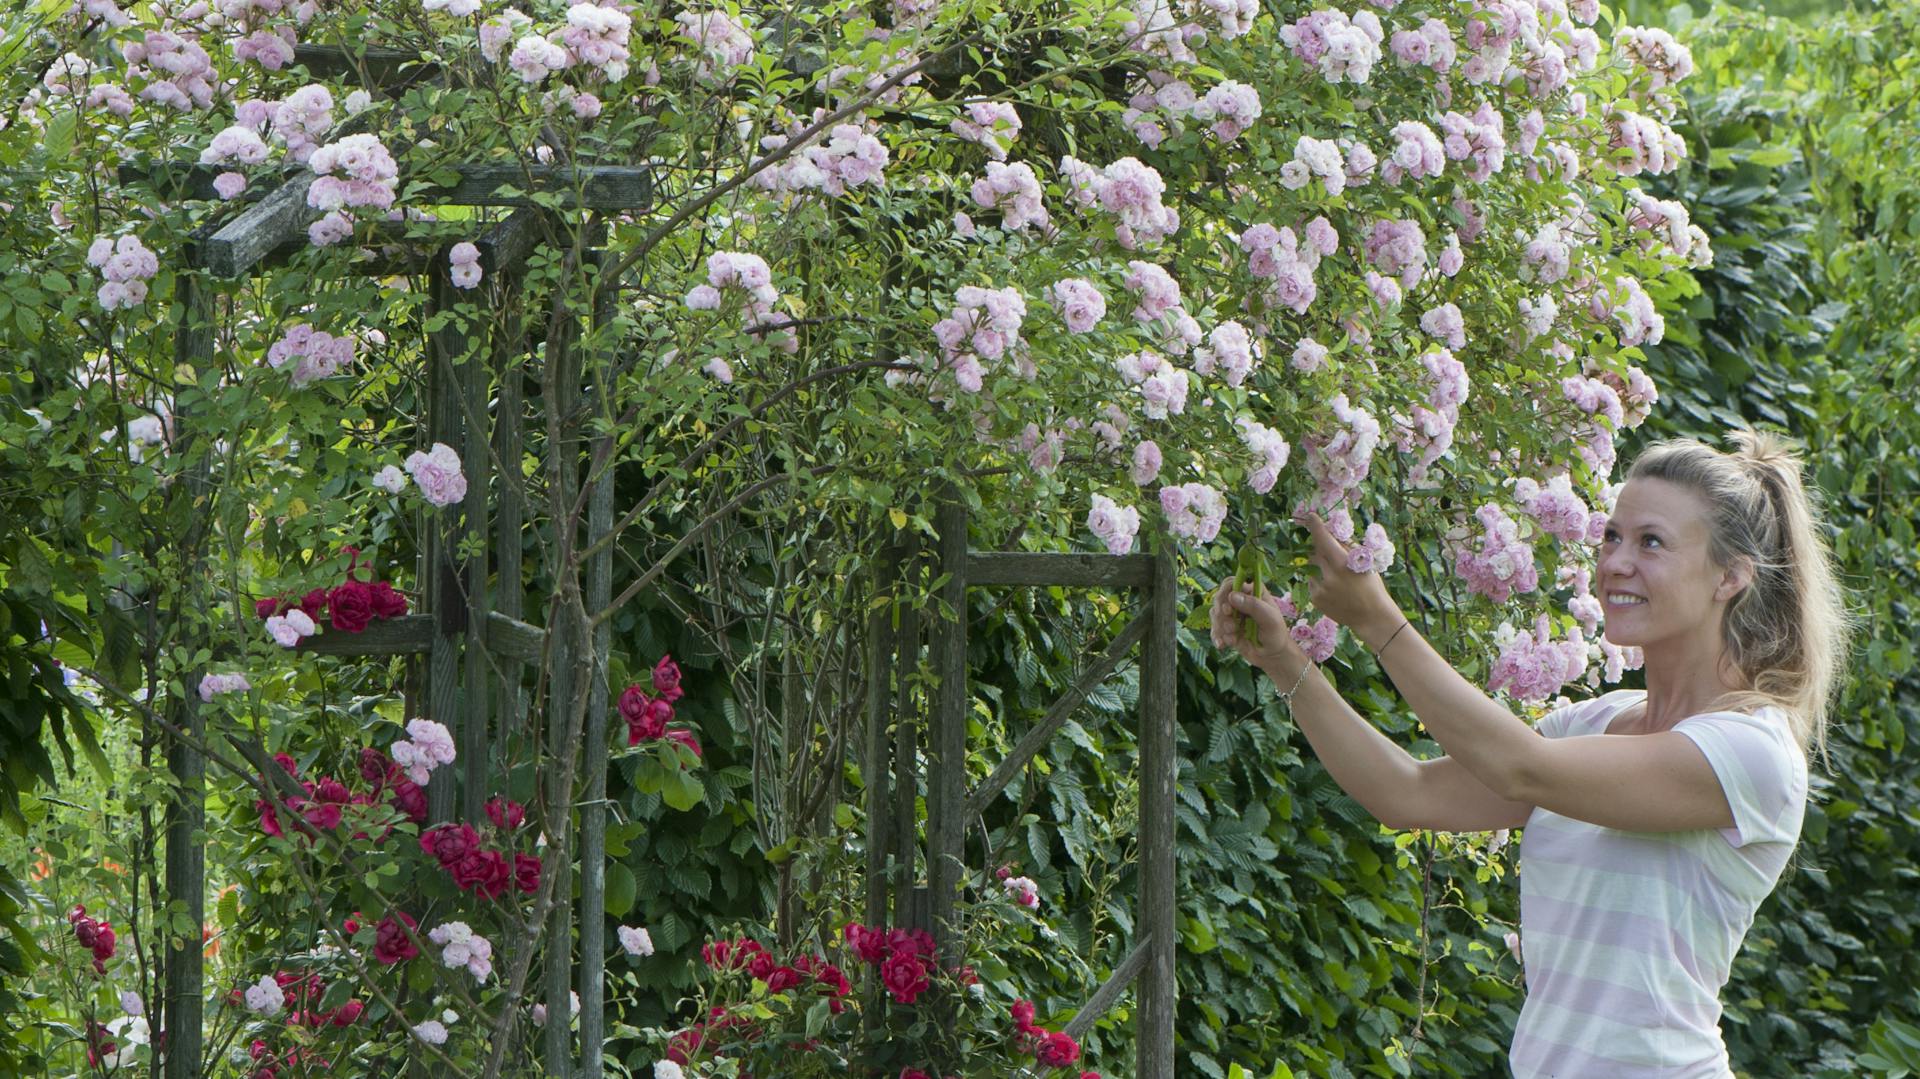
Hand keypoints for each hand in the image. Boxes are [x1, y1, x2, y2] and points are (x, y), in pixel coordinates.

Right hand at [1210, 577, 1307, 675]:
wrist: (1272, 656)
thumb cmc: (1276, 634)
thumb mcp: (1269, 619)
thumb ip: (1253, 605)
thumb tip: (1232, 596)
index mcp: (1252, 592)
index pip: (1231, 583)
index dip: (1226, 594)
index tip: (1228, 609)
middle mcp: (1240, 600)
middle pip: (1219, 598)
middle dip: (1223, 615)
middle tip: (1232, 627)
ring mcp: (1232, 614)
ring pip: (1215, 614)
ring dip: (1221, 628)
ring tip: (1233, 638)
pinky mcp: (1226, 627)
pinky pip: (1214, 628)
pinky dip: (1217, 637)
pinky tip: (1223, 645)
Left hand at [1301, 512, 1404, 646]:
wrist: (1372, 617)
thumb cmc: (1371, 586)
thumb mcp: (1364, 563)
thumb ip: (1346, 548)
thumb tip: (1331, 533)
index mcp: (1343, 564)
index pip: (1324, 540)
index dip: (1316, 527)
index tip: (1310, 517)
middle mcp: (1329, 576)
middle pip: (1316, 552)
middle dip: (1323, 551)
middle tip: (1335, 558)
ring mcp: (1320, 588)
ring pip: (1312, 567)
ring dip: (1320, 566)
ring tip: (1337, 577)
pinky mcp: (1315, 599)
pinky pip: (1311, 581)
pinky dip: (1319, 580)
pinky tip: (1333, 588)